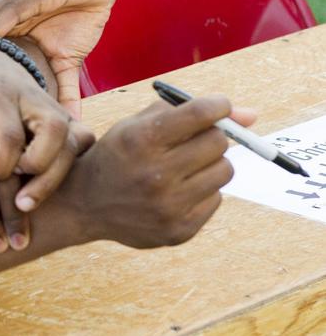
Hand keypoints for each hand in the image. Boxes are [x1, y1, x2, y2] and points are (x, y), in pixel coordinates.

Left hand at [0, 47, 95, 212]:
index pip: (10, 133)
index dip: (0, 164)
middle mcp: (33, 97)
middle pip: (55, 133)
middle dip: (40, 172)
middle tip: (17, 200)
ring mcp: (54, 106)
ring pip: (75, 141)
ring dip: (56, 177)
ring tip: (26, 206)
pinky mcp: (67, 117)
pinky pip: (84, 143)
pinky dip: (72, 168)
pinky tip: (46, 189)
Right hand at [65, 95, 246, 247]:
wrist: (84, 203)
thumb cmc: (116, 155)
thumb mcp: (136, 125)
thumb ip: (186, 112)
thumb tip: (251, 115)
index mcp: (141, 140)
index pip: (200, 114)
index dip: (218, 106)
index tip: (219, 107)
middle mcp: (155, 173)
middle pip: (218, 142)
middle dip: (211, 136)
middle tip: (193, 140)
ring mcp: (169, 206)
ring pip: (224, 171)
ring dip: (210, 164)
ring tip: (185, 167)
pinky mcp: (179, 230)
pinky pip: (216, 198)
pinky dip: (203, 190)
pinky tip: (178, 190)